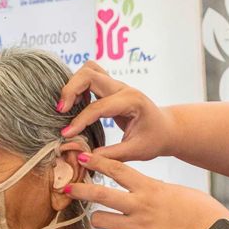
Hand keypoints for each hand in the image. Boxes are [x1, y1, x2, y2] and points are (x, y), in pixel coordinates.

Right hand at [57, 61, 178, 161]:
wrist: (167, 129)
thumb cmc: (155, 140)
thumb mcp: (136, 151)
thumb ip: (110, 155)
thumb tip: (83, 157)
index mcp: (132, 101)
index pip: (98, 106)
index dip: (80, 121)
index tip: (66, 134)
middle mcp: (123, 88)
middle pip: (89, 74)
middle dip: (70, 90)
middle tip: (61, 112)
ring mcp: (117, 85)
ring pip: (88, 70)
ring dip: (73, 84)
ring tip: (67, 107)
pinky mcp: (111, 88)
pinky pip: (90, 77)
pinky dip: (78, 86)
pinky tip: (76, 106)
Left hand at [70, 153, 228, 228]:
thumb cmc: (204, 214)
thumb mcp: (179, 193)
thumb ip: (158, 190)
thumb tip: (150, 190)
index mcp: (150, 188)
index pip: (117, 169)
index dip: (97, 162)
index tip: (82, 156)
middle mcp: (139, 206)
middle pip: (100, 194)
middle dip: (80, 190)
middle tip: (66, 188)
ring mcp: (137, 228)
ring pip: (101, 220)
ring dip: (99, 218)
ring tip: (102, 218)